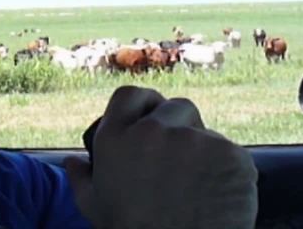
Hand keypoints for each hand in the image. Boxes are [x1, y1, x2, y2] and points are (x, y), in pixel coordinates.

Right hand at [64, 86, 257, 228]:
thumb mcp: (95, 207)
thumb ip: (82, 178)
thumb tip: (72, 161)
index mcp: (116, 138)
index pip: (131, 95)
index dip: (145, 104)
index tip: (153, 118)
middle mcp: (154, 131)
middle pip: (176, 108)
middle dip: (180, 127)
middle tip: (179, 161)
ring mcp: (195, 140)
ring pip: (206, 133)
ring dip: (204, 151)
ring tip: (197, 186)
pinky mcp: (230, 154)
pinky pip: (231, 154)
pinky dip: (227, 171)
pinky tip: (216, 195)